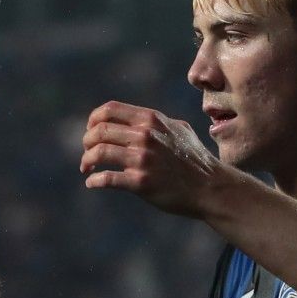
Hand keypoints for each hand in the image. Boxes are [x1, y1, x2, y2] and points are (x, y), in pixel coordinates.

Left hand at [79, 101, 225, 218]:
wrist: (210, 187)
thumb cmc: (196, 160)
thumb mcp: (180, 130)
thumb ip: (159, 122)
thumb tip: (141, 120)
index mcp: (151, 119)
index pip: (109, 110)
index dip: (93, 120)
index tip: (91, 132)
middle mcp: (144, 135)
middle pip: (98, 131)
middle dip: (86, 142)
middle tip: (87, 153)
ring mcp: (142, 158)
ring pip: (98, 153)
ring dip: (86, 161)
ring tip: (87, 168)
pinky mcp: (140, 182)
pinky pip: (106, 179)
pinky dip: (94, 181)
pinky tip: (92, 183)